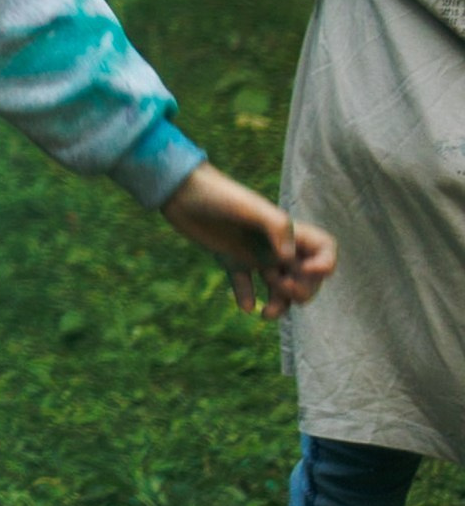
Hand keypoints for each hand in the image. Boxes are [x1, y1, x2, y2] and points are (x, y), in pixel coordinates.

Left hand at [160, 163, 337, 317]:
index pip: (324, 250)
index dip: (325, 264)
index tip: (306, 270)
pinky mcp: (230, 259)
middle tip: (279, 285)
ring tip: (265, 314)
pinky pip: (245, 285)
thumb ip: (276, 228)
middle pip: (305, 277)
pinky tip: (245, 306)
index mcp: (286, 231)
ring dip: (280, 304)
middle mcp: (275, 245)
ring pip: (279, 287)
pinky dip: (247, 298)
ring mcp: (253, 253)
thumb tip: (290, 259)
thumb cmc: (219, 194)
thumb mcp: (250, 207)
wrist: (181, 191)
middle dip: (302, 290)